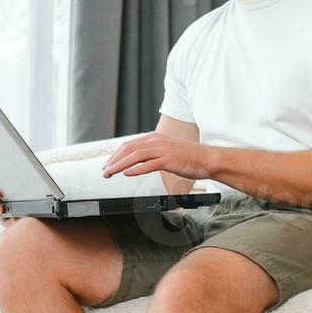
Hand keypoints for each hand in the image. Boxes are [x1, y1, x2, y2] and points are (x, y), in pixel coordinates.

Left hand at [102, 133, 217, 179]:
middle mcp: (156, 142)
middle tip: (104, 171)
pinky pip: (148, 164)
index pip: (129, 145)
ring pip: (135, 156)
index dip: (115, 155)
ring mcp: (162, 150)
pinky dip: (135, 169)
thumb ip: (151, 154)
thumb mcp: (165, 151)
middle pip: (128, 149)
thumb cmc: (187, 157)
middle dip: (113, 160)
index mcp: (154, 138)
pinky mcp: (168, 160)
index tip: (107, 164)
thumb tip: (135, 162)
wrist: (207, 159)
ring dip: (119, 165)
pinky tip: (126, 174)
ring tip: (110, 173)